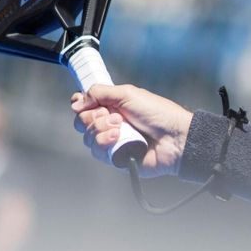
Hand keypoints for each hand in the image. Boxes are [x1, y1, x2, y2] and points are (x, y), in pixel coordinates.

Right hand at [71, 84, 193, 175]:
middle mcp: (110, 123)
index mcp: (113, 106)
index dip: (80, 105)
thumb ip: (99, 93)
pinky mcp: (115, 157)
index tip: (82, 103)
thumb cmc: (157, 113)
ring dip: (101, 130)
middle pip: (82, 122)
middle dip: (94, 117)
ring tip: (121, 127)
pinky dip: (105, 142)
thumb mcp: (127, 94)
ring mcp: (112, 141)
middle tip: (114, 116)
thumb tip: (76, 101)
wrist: (173, 138)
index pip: (85, 106)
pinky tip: (118, 138)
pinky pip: (97, 152)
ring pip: (88, 137)